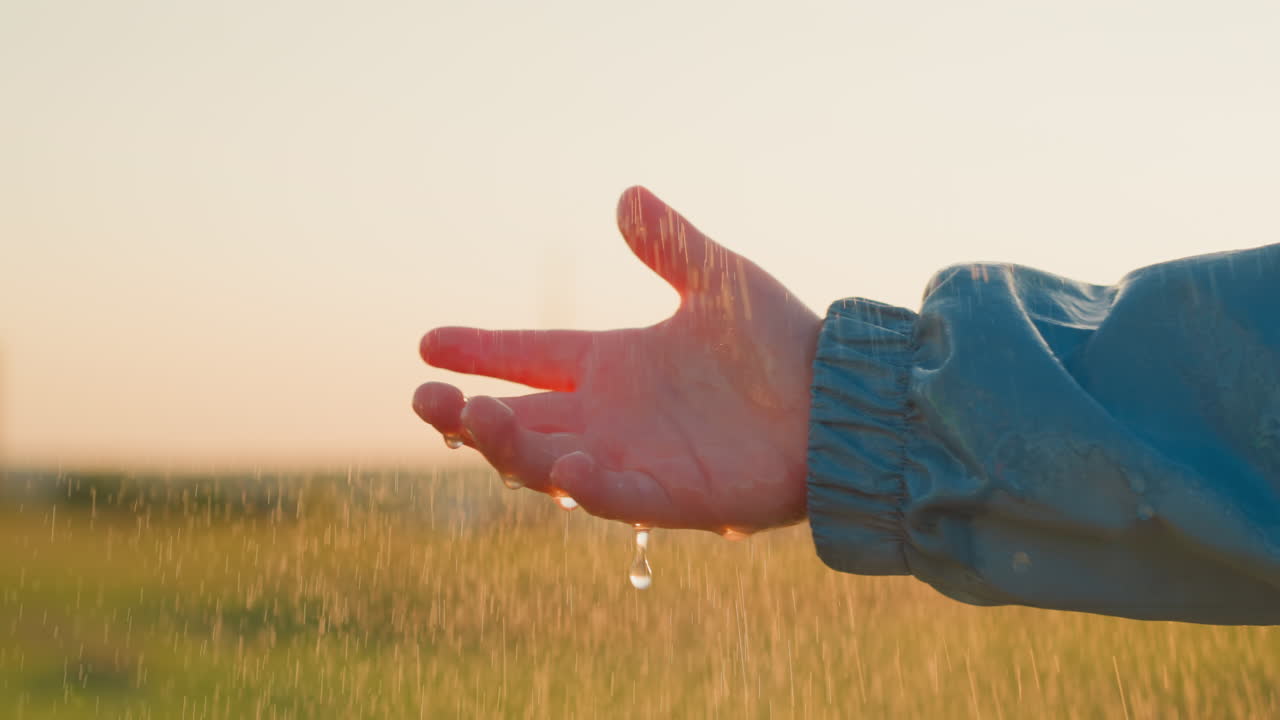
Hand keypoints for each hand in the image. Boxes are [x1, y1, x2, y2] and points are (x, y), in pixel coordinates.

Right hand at [413, 187, 820, 534]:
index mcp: (615, 364)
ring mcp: (637, 459)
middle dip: (466, 414)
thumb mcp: (720, 279)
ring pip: (549, 462)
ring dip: (508, 446)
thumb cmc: (782, 344)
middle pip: (521, 420)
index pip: (531, 356)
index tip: (428, 343)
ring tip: (473, 419)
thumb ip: (671, 245)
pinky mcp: (675, 497)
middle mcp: (612, 416)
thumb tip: (627, 194)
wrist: (842, 399)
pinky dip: (588, 487)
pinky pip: (618, 498)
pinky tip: (565, 466)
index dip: (481, 350)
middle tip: (424, 399)